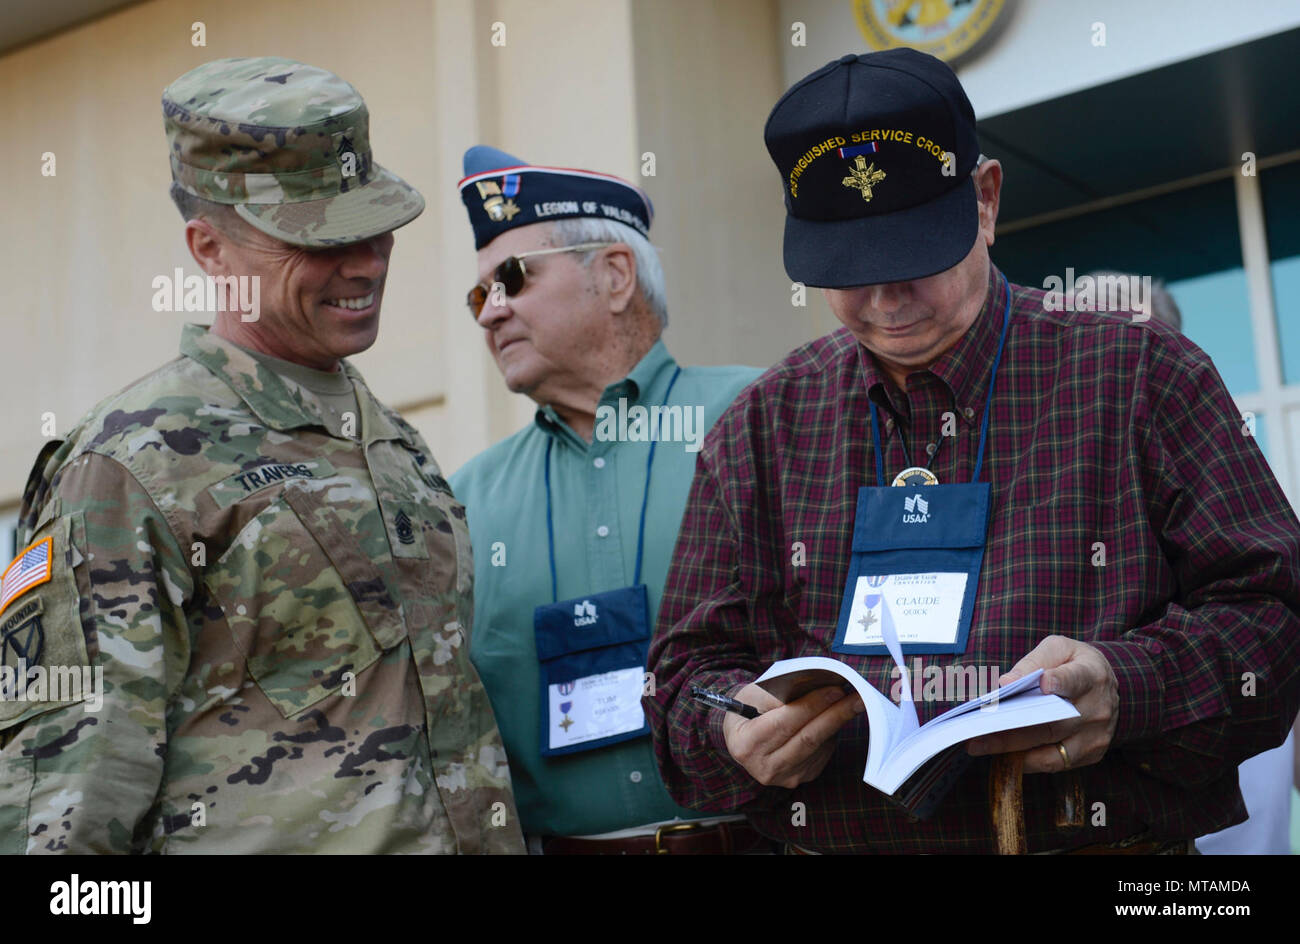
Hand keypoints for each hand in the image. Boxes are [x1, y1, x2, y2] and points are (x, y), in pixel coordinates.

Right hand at [722, 683, 864, 788]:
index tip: (835, 690)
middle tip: (857, 697)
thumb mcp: (753, 695)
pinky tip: (834, 719)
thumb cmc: (748, 709)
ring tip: (852, 703)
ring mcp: (783, 777)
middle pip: (807, 739)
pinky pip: (822, 754)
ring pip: (819, 747)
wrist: (743, 737)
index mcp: (746, 744)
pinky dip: (831, 734)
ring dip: (838, 723)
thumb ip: (780, 694)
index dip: (811, 706)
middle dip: (835, 715)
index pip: (784, 723)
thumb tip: (816, 687)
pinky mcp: (800, 778)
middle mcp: (764, 767)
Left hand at [966, 635, 1118, 773]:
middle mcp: (1098, 708)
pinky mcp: (1091, 753)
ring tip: (979, 746)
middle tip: (976, 731)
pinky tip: (1001, 755)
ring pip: (1051, 749)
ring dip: (1012, 750)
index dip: (1059, 682)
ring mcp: (1096, 735)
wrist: (1107, 685)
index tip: (1041, 684)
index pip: (1075, 679)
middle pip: (1052, 723)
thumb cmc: (1074, 663)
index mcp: (1091, 674)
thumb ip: (1034, 661)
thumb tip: (1006, 682)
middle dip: (1011, 729)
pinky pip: (1055, 763)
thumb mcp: (1058, 648)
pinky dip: (1027, 761)